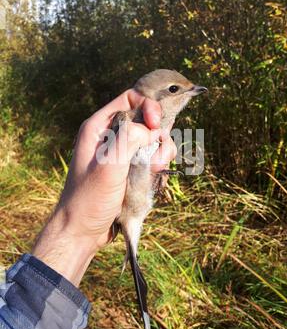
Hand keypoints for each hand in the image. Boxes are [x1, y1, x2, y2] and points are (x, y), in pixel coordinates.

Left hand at [33, 90, 176, 285]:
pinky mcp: (131, 167)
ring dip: (161, 152)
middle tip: (157, 158)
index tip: (156, 125)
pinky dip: (160, 164)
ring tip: (155, 170)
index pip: (130, 98)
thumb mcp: (108, 166)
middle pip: (147, 118)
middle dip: (158, 134)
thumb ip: (128, 139)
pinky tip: (154, 176)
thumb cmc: (89, 199)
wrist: (83, 230)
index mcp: (99, 127)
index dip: (148, 106)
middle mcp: (112, 135)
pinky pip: (154, 156)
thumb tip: (150, 129)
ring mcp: (123, 152)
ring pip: (154, 138)